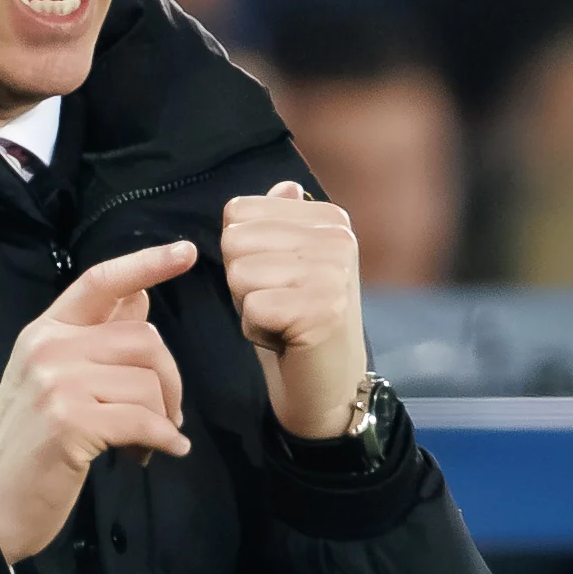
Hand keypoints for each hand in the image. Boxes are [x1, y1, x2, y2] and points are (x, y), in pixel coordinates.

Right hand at [0, 242, 196, 565]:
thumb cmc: (28, 446)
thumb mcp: (54, 381)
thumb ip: (95, 339)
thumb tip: (143, 298)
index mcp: (45, 330)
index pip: (100, 281)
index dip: (147, 263)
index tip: (187, 251)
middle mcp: (48, 346)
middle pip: (143, 338)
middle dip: (169, 380)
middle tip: (167, 416)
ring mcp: (57, 382)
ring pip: (146, 382)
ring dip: (164, 417)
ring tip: (149, 444)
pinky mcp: (70, 421)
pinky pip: (143, 420)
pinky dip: (163, 439)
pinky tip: (163, 453)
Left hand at [221, 181, 365, 438]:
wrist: (330, 387)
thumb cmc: (299, 323)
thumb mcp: (290, 265)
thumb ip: (282, 224)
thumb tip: (284, 186)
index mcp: (330, 218)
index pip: (238, 212)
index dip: (240, 254)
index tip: (276, 280)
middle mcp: (338, 239)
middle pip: (234, 241)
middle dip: (241, 281)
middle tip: (279, 305)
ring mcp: (333, 274)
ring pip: (239, 274)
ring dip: (248, 307)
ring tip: (283, 321)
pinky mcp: (322, 310)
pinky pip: (252, 308)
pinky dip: (256, 331)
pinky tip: (286, 339)